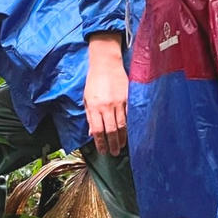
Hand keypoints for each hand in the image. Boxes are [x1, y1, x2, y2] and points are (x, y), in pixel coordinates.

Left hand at [85, 35, 127, 155]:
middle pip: (111, 131)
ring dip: (122, 138)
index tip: (103, 151)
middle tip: (114, 153)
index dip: (100, 143)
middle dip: (113, 144)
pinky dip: (130, 126)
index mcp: (94, 107)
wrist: (106, 63)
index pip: (97, 130)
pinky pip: (130, 115)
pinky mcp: (128, 98)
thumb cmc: (94, 81)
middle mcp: (106, 106)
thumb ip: (90, 116)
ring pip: (122, 125)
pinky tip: (130, 133)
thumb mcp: (86, 98)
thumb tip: (92, 133)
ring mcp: (118, 102)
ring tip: (122, 146)